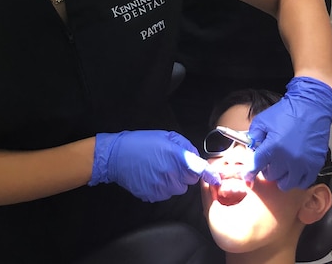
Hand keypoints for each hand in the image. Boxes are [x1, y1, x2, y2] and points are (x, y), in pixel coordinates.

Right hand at [89, 130, 215, 201]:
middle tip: (170, 162)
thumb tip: (195, 158)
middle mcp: (170, 174)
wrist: (116, 156)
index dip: (209, 175)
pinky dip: (163, 187)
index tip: (216, 179)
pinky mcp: (152, 195)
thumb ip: (184, 146)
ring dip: (174, 181)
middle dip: (185, 173)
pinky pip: (166, 194)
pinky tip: (152, 176)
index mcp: (175, 157)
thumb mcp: (165, 137)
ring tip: (159, 169)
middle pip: (189, 181)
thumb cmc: (141, 143)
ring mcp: (161, 187)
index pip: (199, 170)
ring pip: (178, 189)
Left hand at [246, 77, 331, 190]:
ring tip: (282, 167)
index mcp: (273, 147)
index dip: (249, 172)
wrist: (311, 106)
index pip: (256, 167)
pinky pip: (304, 182)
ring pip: (287, 183)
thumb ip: (253, 136)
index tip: (248, 176)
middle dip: (268, 169)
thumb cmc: (288, 112)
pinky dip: (297, 179)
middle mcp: (288, 158)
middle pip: (271, 176)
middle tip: (270, 161)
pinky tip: (295, 171)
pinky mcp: (315, 164)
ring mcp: (302, 163)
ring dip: (282, 177)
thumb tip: (250, 149)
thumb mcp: (263, 120)